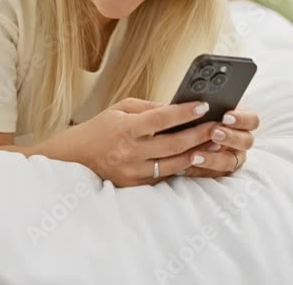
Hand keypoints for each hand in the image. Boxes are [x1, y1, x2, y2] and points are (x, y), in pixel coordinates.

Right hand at [38, 97, 218, 187]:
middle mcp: (129, 152)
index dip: (184, 112)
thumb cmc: (99, 129)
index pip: (160, 119)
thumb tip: (178, 107)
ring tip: (214, 143)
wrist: (74, 158)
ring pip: (173, 164)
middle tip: (218, 126)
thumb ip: (149, 108)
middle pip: (172, 144)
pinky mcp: (135, 185)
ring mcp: (133, 171)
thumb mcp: (120, 109)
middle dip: (199, 134)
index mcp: (125, 128)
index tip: (203, 106)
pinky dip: (181, 166)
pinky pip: (164, 176)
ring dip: (196, 153)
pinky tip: (196, 158)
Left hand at [180, 108, 258, 177]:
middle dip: (230, 138)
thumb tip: (202, 106)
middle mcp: (240, 141)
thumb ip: (207, 108)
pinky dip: (201, 170)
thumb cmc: (195, 117)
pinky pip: (214, 174)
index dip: (242, 119)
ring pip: (230, 161)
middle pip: (246, 142)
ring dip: (214, 158)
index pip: (252, 120)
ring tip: (195, 156)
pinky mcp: (218, 171)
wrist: (181, 135)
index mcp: (241, 122)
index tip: (226, 117)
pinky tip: (188, 165)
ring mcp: (232, 157)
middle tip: (214, 134)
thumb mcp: (202, 110)